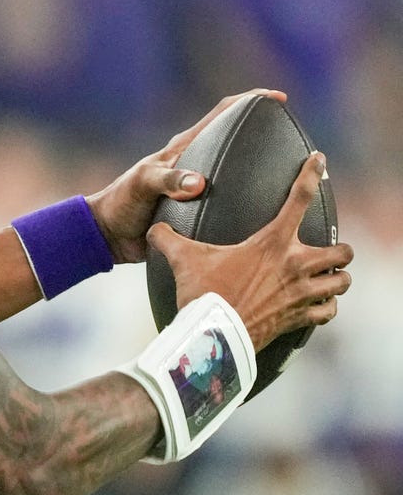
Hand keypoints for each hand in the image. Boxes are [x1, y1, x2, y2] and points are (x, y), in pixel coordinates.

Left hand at [87, 89, 284, 261]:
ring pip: (238, 172)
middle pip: (236, 140)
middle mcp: (195, 164)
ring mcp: (199, 187)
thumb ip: (168, 181)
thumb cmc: (121, 203)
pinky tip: (271, 212)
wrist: (110, 236)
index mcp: (183, 149)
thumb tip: (199, 184)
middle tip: (296, 137)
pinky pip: (233, 202)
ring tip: (294, 175)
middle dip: (265, 132)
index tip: (277, 98)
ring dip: (262, 170)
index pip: (221, 114)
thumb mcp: (142, 186)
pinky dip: (251, 202)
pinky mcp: (199, 209)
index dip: (249, 100)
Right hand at [146, 153, 351, 349]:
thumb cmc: (202, 293)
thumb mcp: (183, 260)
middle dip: (339, 250)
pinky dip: (327, 307)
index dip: (311, 173)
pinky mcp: (299, 317)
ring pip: (342, 281)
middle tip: (328, 251)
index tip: (319, 159)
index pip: (299, 197)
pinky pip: (328, 311)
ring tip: (328, 278)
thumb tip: (152, 229)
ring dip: (337, 278)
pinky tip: (320, 305)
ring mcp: (301, 293)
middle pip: (342, 250)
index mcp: (272, 242)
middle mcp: (296, 265)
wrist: (214, 334)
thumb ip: (168, 238)